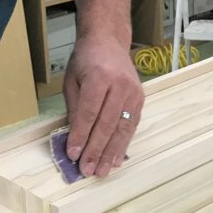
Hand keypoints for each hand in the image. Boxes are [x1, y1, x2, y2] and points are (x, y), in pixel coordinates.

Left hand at [63, 33, 144, 177]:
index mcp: (99, 77)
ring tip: (102, 171)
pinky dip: (123, 144)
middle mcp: (120, 85)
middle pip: (107, 124)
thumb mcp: (72, 80)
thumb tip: (75, 138)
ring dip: (111, 153)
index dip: (81, 136)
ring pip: (122, 128)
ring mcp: (133, 92)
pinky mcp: (140, 99)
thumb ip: (75, 108)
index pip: (89, 113)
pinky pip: (132, 126)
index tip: (73, 154)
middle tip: (87, 170)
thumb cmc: (86, 60)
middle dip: (96, 150)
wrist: (108, 41)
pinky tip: (116, 159)